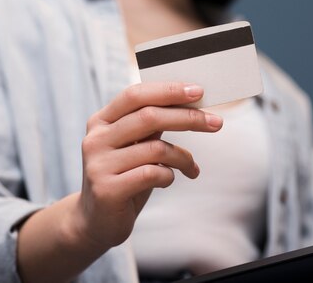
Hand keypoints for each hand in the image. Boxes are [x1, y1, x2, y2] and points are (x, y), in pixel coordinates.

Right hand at [71, 82, 222, 250]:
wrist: (96, 221)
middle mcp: (96, 139)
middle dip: (188, 118)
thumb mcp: (134, 146)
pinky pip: (152, 174)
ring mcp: (99, 164)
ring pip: (156, 149)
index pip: (135, 95)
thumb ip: (151, 125)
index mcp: (102, 121)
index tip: (198, 91)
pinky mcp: (107, 190)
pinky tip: (168, 180)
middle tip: (216, 123)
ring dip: (183, 157)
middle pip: (149, 117)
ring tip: (190, 167)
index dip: (168, 90)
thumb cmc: (123, 177)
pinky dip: (169, 176)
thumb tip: (190, 104)